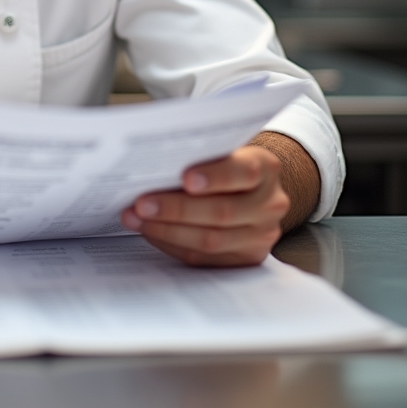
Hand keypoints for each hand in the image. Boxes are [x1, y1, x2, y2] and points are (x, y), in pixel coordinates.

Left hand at [122, 145, 289, 266]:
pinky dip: (173, 244)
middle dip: (176, 209)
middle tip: (141, 204)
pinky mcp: (247, 258)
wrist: (252, 188)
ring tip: (136, 219)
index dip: (215, 176)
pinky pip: (205, 258)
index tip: (185, 178)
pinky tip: (150, 232)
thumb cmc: (224, 162)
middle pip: (222, 212)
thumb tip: (152, 165)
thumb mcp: (222, 150)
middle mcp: (270, 203)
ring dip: (167, 230)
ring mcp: (262, 235)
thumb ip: (200, 155)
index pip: (244, 172)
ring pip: (212, 239)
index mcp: (266, 168)